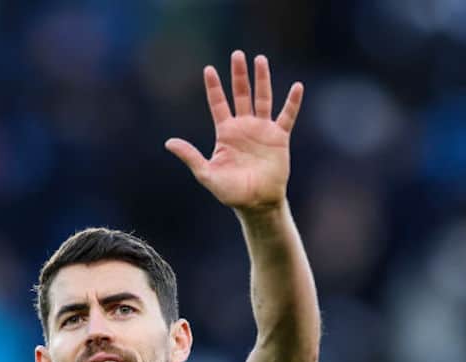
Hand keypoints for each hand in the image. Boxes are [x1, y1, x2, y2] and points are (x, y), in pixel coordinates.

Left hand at [165, 50, 303, 214]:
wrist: (256, 204)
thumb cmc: (231, 192)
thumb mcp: (207, 174)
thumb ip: (190, 156)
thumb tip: (168, 142)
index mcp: (226, 133)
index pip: (218, 104)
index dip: (214, 87)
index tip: (209, 69)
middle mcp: (244, 126)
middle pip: (241, 94)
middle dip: (239, 75)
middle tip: (237, 54)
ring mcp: (262, 130)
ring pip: (263, 98)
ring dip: (262, 80)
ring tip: (260, 59)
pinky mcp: (279, 138)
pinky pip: (287, 116)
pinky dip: (292, 102)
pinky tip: (296, 87)